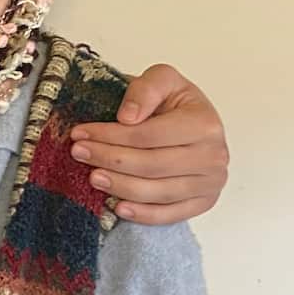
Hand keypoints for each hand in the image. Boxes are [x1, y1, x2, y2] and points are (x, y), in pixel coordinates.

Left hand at [69, 64, 228, 224]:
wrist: (193, 123)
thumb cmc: (175, 103)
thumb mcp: (162, 79)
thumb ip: (146, 89)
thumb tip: (127, 117)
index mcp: (205, 123)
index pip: (149, 135)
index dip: (111, 135)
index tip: (81, 133)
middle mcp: (214, 155)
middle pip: (151, 165)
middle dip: (110, 159)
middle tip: (79, 153)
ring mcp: (211, 183)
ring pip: (158, 192)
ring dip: (120, 187)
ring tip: (93, 177)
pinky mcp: (204, 202)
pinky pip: (170, 215)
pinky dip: (143, 214)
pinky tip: (118, 207)